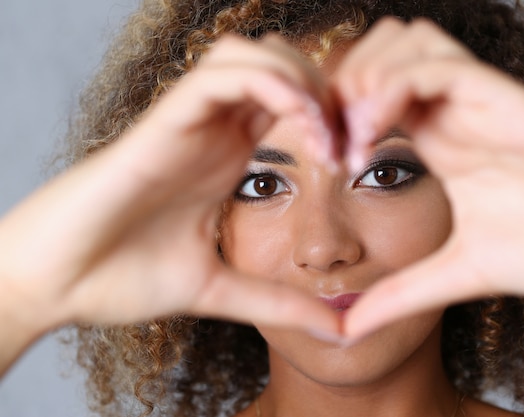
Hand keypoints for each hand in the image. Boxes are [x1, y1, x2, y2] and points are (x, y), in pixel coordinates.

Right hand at [0, 35, 341, 341]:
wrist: (58, 285)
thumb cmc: (124, 279)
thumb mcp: (221, 290)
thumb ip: (279, 304)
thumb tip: (339, 329)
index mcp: (227, 156)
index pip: (291, 104)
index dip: (333, 117)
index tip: (358, 159)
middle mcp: (212, 129)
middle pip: (281, 64)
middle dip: (327, 88)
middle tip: (352, 139)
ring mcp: (188, 121)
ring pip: (254, 53)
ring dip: (301, 79)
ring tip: (326, 134)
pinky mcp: (163, 121)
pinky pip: (221, 74)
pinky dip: (269, 83)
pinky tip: (298, 122)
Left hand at [334, 18, 523, 337]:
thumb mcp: (456, 273)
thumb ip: (402, 295)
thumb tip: (351, 328)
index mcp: (441, 139)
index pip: (374, 91)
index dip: (337, 112)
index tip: (323, 157)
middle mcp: (455, 111)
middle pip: (384, 48)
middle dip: (344, 81)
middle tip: (331, 135)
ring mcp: (480, 101)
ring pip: (408, 40)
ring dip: (367, 77)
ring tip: (355, 133)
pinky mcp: (506, 99)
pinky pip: (439, 66)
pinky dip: (395, 86)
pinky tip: (377, 131)